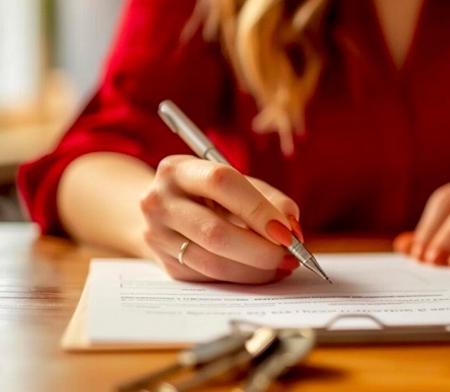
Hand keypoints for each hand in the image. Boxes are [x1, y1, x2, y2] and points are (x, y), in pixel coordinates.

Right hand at [139, 155, 303, 282]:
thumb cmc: (210, 193)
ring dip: (256, 270)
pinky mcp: (166, 265)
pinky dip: (243, 278)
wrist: (163, 210)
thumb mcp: (235, 182)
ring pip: (214, 262)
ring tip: (282, 265)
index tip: (287, 232)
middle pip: (215, 232)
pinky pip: (211, 278)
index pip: (221, 183)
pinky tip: (262, 272)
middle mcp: (159, 202)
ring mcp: (157, 236)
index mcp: (178, 170)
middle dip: (261, 249)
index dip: (258, 208)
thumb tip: (292, 229)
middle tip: (290, 256)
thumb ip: (267, 198)